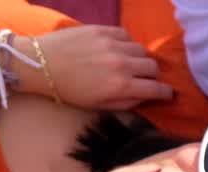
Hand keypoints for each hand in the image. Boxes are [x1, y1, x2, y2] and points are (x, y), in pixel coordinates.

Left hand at [29, 25, 174, 109]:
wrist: (40, 64)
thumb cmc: (69, 90)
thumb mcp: (98, 105)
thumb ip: (125, 102)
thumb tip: (145, 97)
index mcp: (121, 86)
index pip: (157, 88)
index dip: (165, 93)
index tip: (166, 94)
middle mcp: (121, 64)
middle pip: (153, 67)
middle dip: (152, 75)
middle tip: (144, 78)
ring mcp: (113, 45)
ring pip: (141, 50)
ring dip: (139, 58)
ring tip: (129, 63)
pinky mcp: (102, 30)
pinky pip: (126, 35)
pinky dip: (126, 43)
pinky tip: (117, 49)